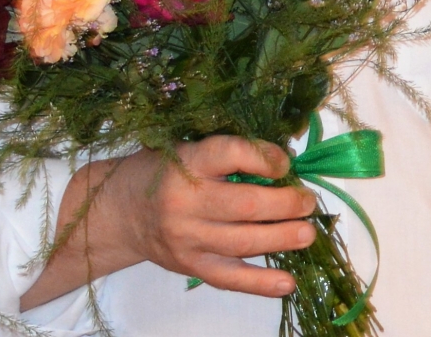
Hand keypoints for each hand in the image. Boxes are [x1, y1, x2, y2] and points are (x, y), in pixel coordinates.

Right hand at [122, 137, 317, 294]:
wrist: (121, 211)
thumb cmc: (165, 171)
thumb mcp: (190, 147)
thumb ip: (232, 151)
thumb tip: (286, 161)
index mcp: (188, 163)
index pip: (230, 154)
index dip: (263, 157)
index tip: (286, 163)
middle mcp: (185, 203)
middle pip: (243, 206)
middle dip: (284, 205)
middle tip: (308, 202)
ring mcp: (187, 239)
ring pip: (242, 243)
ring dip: (281, 239)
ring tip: (308, 233)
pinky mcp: (190, 266)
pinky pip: (229, 278)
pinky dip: (261, 283)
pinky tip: (288, 283)